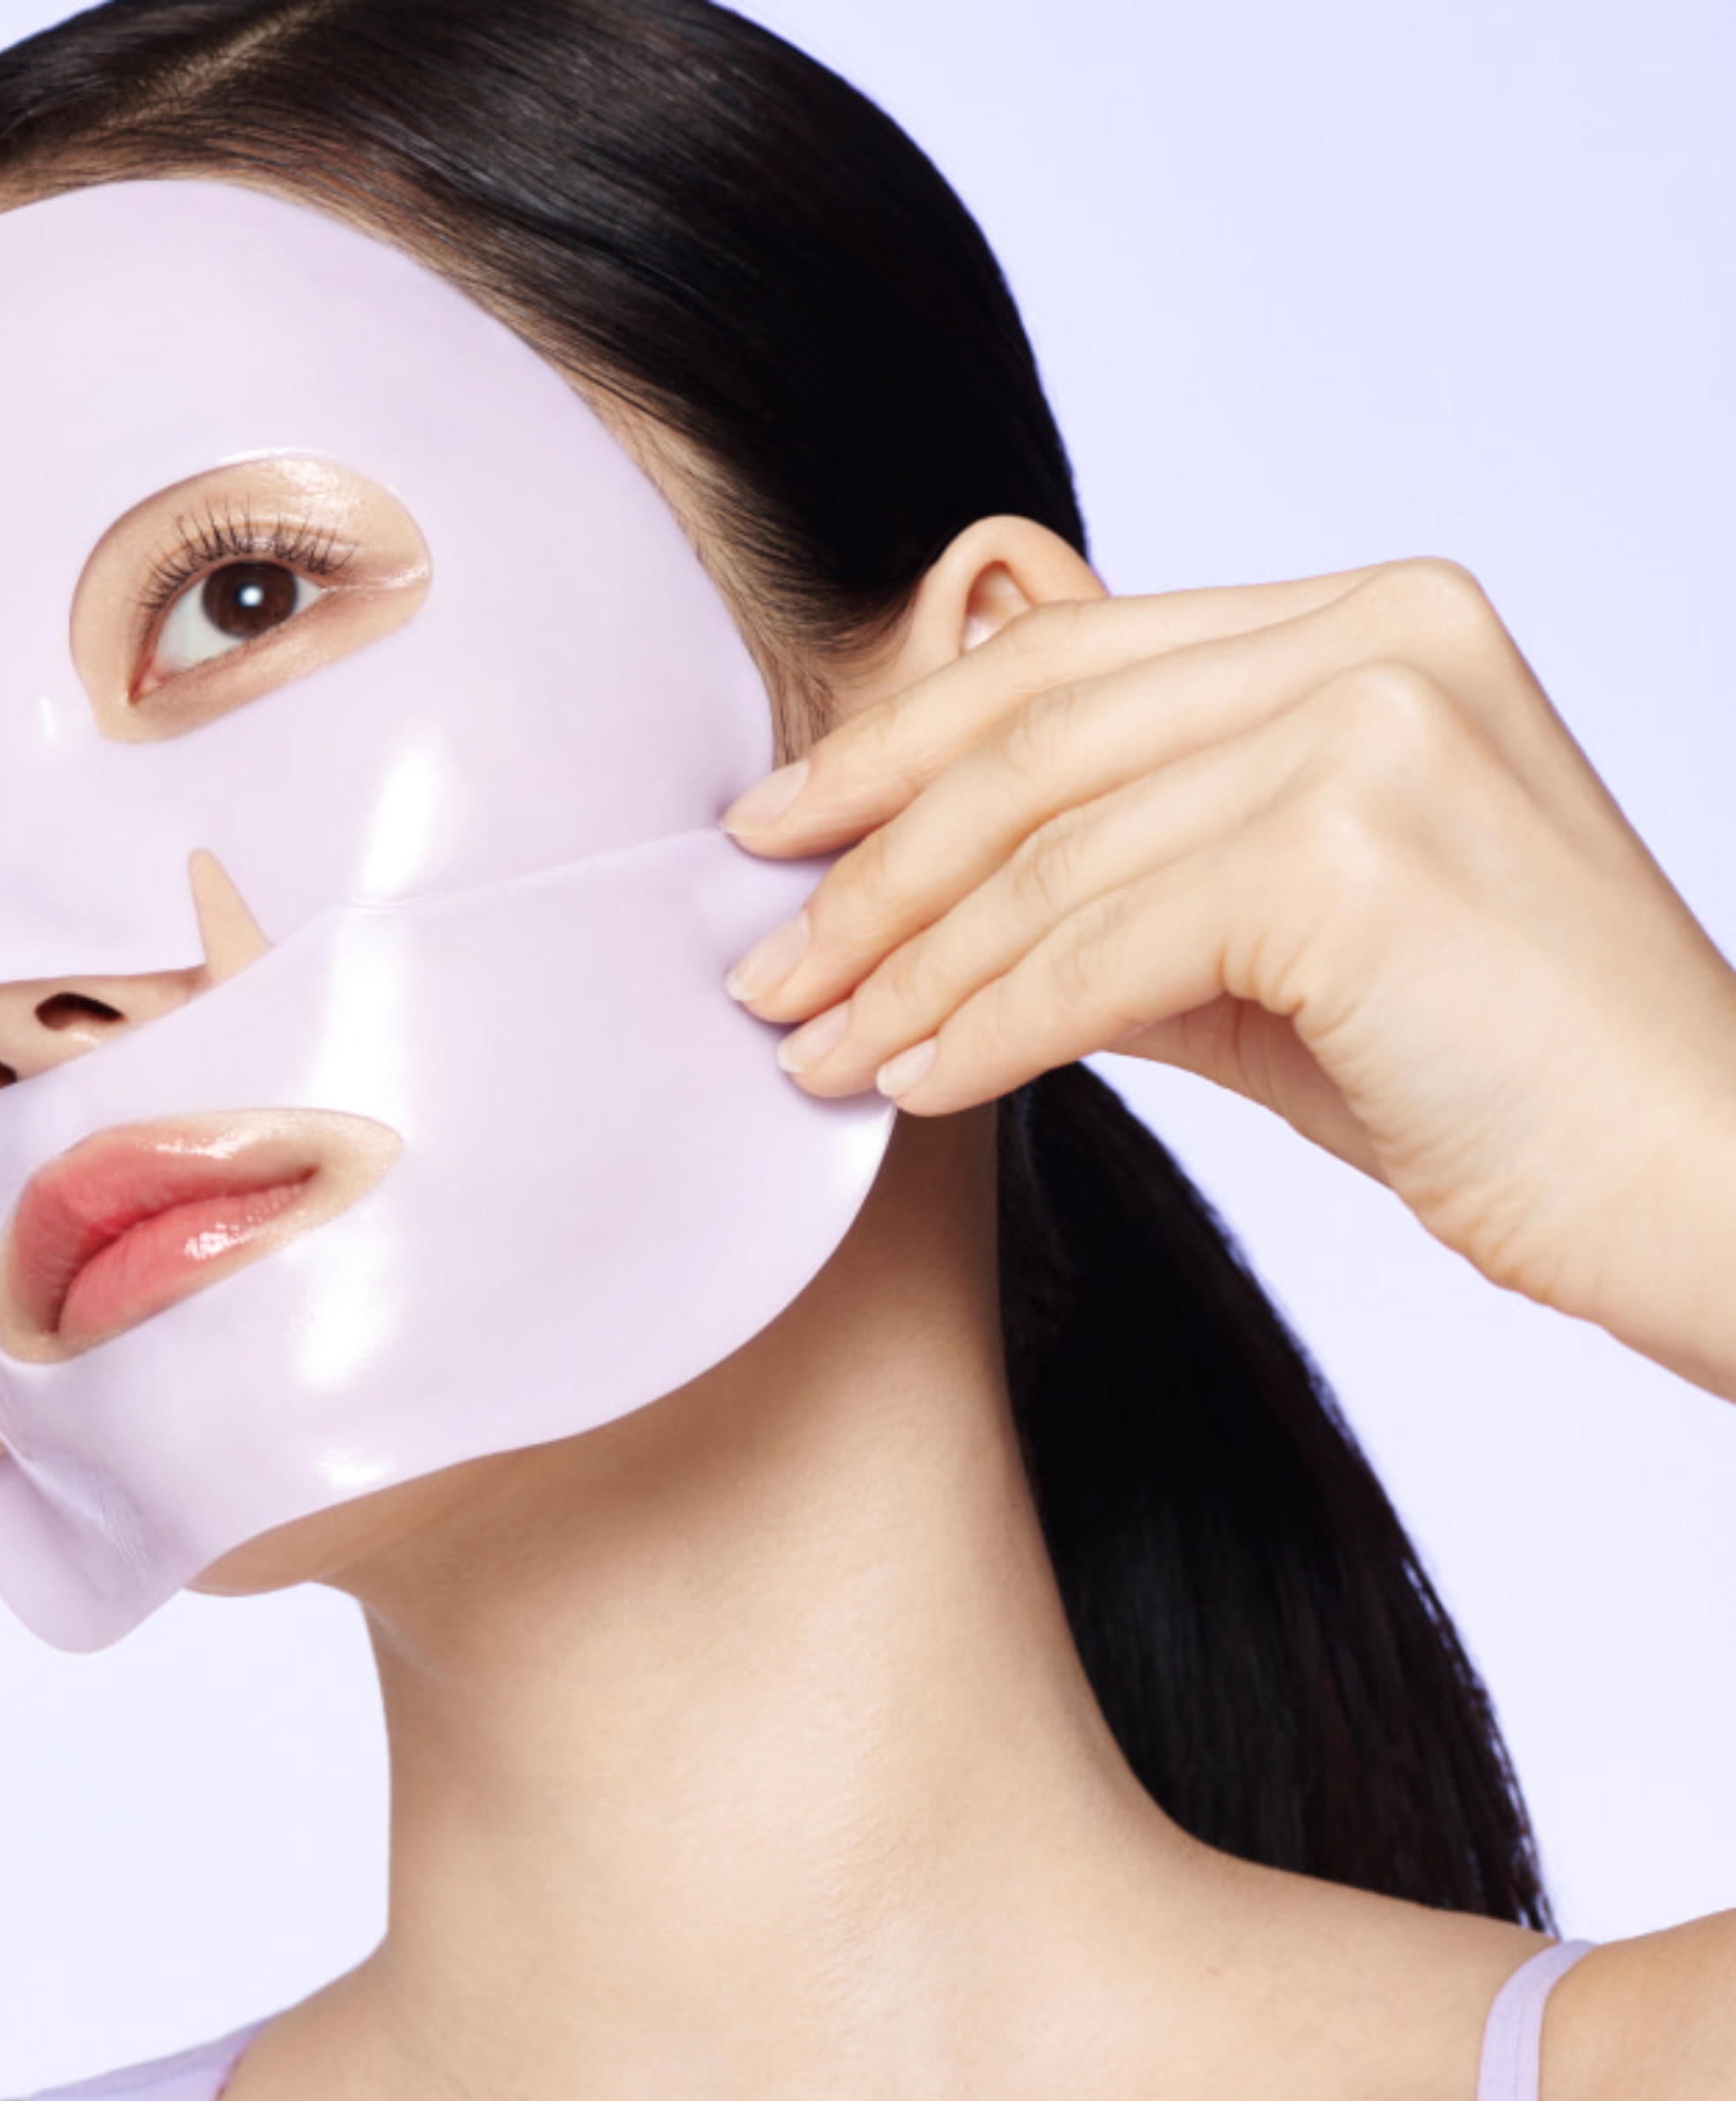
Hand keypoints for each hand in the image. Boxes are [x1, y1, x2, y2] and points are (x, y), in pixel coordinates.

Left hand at [720, 556, 1735, 1395]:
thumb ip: (1131, 864)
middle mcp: (1377, 634)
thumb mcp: (1278, 938)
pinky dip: (985, 1028)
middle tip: (756, 962)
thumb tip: (929, 870)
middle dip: (867, 866)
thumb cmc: (1489, 1074)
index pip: (1066, 664)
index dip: (897, 746)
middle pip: (1033, 743)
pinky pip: (1099, 949)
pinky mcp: (1355, 851)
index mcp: (1367, 619)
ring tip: (807, 1048)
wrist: (1698, 1184)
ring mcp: (1374, 726)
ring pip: (1050, 856)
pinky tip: (908, 1086)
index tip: (780, 830)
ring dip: (901, 968)